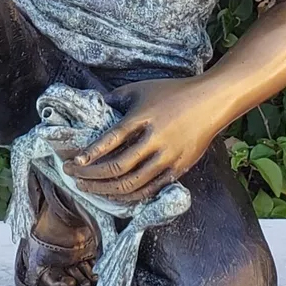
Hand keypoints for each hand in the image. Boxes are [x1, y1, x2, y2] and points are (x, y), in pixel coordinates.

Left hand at [62, 77, 216, 203]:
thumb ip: (117, 98)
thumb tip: (94, 106)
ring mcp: (168, 157)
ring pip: (132, 184)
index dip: (90, 154)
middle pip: (117, 167)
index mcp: (142, 117)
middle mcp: (155, 140)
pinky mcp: (179, 169)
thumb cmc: (173, 92)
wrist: (211, 101)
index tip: (73, 162)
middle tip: (73, 177)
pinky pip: (150, 189)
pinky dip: (130, 196)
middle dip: (91, 176)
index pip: (110, 140)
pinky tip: (115, 195)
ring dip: (106, 190)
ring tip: (88, 189)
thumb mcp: (142, 89)